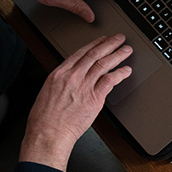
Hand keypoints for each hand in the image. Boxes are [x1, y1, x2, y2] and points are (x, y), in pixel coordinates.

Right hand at [19, 34, 132, 171]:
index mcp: (59, 73)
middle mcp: (72, 76)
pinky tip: (126, 70)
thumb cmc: (45, 118)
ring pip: (104, 64)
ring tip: (126, 50)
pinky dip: (120, 74)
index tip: (102, 39)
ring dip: (118, 55)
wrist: (48, 134)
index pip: (80, 52)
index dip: (94, 44)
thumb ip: (61, 82)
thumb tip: (71, 79)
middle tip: (119, 38)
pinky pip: (111, 81)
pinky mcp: (94, 98)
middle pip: (95, 54)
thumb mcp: (48, 92)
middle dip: (109, 44)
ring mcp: (84, 86)